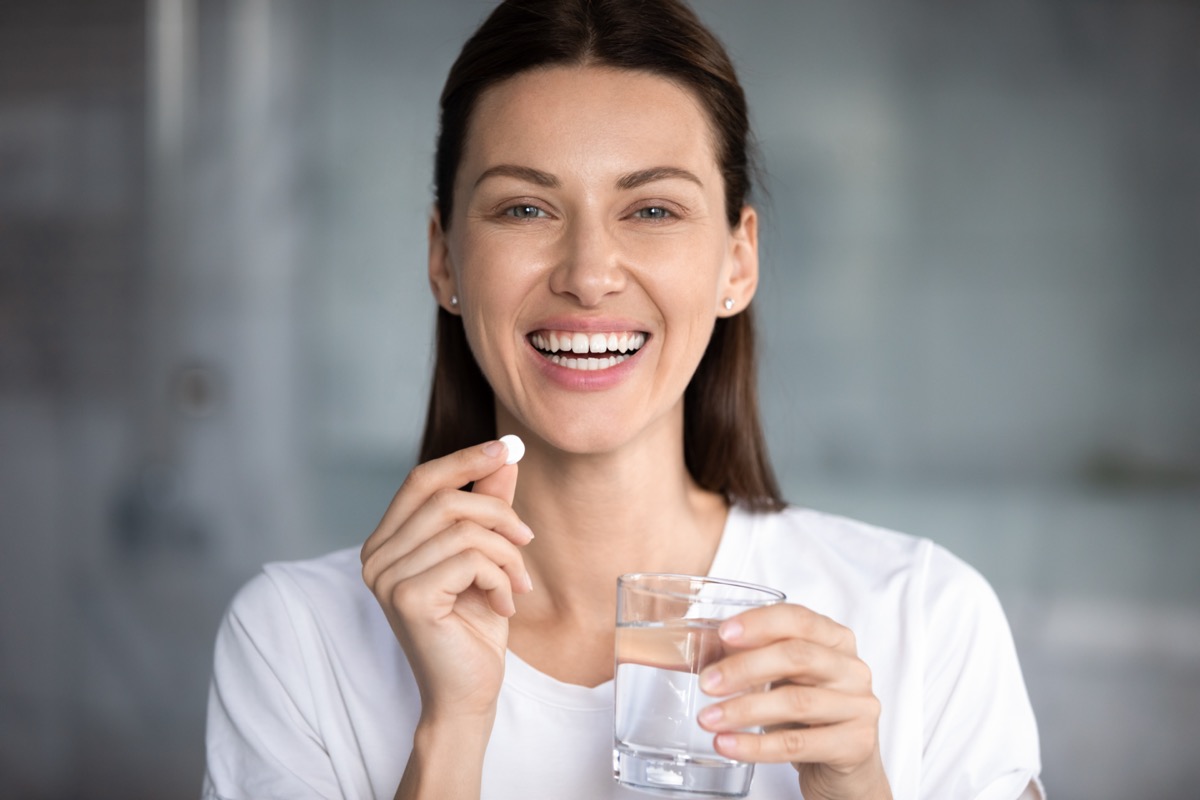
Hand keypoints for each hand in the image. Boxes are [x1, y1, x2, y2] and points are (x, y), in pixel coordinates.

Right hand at [360, 440, 533, 725]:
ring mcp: (387, 577)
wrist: (468, 693)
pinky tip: (503, 605)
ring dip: (506, 555)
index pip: (422, 480)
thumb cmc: (474, 626)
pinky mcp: (408, 597)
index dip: (465, 460)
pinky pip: (470, 559)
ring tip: (517, 585)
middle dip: (499, 514)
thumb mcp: (486, 555)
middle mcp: (376, 556)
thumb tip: (505, 455)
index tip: (507, 448)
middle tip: (527, 542)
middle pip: (446, 498)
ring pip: (464, 529)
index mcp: (386, 541)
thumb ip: (486, 505)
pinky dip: (500, 577)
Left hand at [697, 604, 891, 799]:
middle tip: (707, 682)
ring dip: (744, 709)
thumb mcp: (780, 679)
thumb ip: (744, 659)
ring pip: (796, 701)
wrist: (843, 768)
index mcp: (835, 639)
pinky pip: (798, 743)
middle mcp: (852, 668)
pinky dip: (756, 746)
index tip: (723, 634)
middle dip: (745, 668)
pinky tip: (728, 744)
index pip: (798, 619)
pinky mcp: (855, 744)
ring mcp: (859, 706)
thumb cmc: (808, 714)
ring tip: (708, 718)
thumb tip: (692, 650)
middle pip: (797, 657)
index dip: (759, 624)